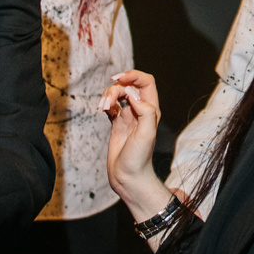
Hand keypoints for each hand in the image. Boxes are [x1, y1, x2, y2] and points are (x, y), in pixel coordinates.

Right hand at [102, 70, 170, 220]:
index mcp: (151, 110)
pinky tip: (102, 110)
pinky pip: (110, 105)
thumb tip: (133, 95)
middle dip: (116, 88)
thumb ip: (144, 111)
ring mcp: (128, 116)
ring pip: (117, 94)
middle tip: (107, 102)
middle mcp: (140, 111)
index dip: (133, 76)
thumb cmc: (139, 159)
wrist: (128, 177)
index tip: (119, 79)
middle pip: (128, 86)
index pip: (146, 82)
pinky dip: (104, 103)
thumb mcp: (146, 134)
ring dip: (107, 95)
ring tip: (102, 108)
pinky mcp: (117, 124)